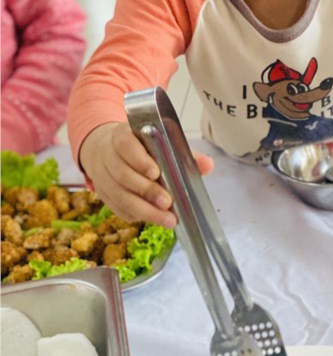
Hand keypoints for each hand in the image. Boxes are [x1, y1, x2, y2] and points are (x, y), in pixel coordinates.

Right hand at [79, 122, 213, 226]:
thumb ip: (184, 153)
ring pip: (119, 195)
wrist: (108, 151)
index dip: (139, 159)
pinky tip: (153, 219)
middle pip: (123, 174)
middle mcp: (107, 156)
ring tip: (167, 219)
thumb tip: (208, 165)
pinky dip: (136, 215)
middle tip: (167, 202)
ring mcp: (102, 177)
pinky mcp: (103, 195)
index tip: (155, 172)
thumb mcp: (161, 143)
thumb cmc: (142, 148)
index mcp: (122, 136)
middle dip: (146, 190)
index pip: (125, 144)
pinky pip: (118, 208)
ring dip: (144, 209)